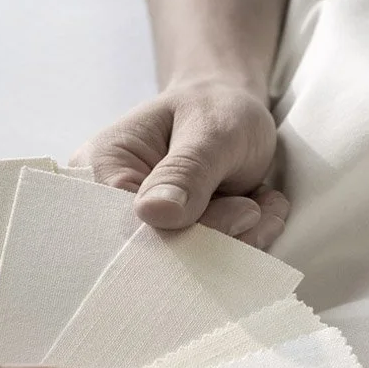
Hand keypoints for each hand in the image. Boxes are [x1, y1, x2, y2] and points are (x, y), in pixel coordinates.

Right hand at [73, 81, 288, 248]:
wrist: (232, 110)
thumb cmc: (218, 108)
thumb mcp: (213, 131)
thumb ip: (187, 171)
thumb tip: (155, 213)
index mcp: (104, 165)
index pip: (136, 223)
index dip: (194, 228)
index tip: (245, 209)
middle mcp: (112, 201)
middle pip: (161, 249)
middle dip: (222, 235)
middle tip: (259, 209)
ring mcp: (142, 223)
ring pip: (189, 260)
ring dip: (239, 239)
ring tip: (264, 205)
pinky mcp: (171, 238)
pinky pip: (204, 259)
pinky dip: (243, 241)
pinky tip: (261, 212)